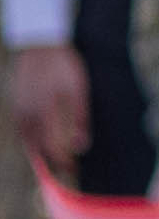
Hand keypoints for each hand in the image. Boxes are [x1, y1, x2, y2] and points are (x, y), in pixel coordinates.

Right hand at [14, 47, 87, 171]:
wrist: (40, 46)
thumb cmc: (64, 67)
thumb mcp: (79, 90)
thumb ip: (80, 119)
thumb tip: (81, 146)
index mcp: (43, 115)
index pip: (52, 149)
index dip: (63, 163)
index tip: (74, 170)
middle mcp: (27, 117)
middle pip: (36, 150)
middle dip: (51, 164)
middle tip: (66, 173)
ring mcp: (19, 111)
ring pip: (27, 142)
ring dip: (39, 155)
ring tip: (54, 164)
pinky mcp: (16, 106)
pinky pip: (22, 131)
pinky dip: (31, 141)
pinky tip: (39, 144)